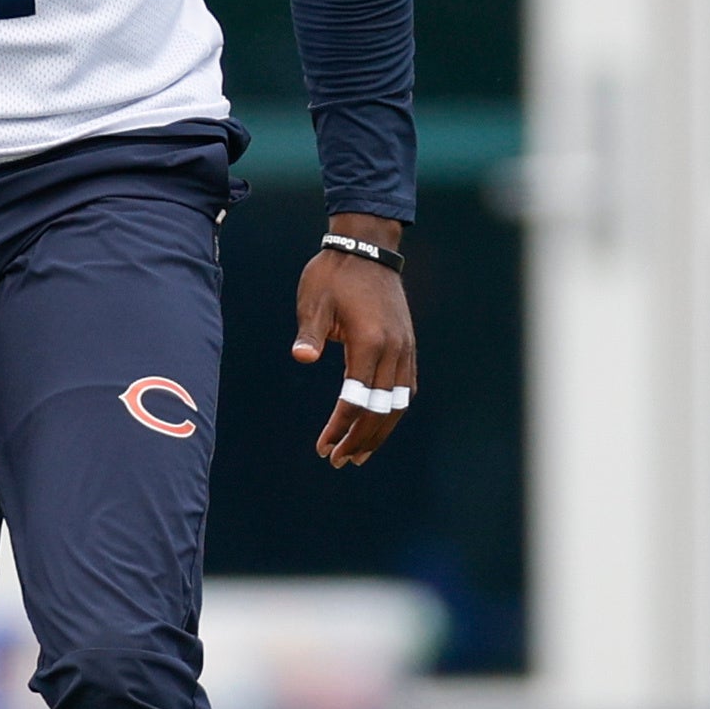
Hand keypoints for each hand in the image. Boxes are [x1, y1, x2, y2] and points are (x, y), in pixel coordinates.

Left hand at [296, 219, 414, 469]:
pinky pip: (405, 388)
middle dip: (360, 439)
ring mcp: (405, 348)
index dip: (340, 427)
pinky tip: (378, 424)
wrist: (368, 247)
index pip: (356, 399)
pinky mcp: (407, 345)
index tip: (323, 447)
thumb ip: (310, 333)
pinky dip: (392, 411)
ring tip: (359, 454)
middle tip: (338, 461)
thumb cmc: (333, 274)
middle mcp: (393, 350)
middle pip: (381, 410)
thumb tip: (302, 357)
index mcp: (369, 341)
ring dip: (379, 431)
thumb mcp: (314, 301)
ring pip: (398, 404)